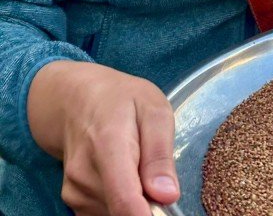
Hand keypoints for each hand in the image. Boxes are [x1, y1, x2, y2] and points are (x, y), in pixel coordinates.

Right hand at [27, 60, 179, 215]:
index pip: (124, 199)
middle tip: (154, 172)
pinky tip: (124, 176)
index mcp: (108, 145)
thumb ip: (160, 153)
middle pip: (124, 211)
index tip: (162, 211)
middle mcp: (84, 174)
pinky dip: (121, 203)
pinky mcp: (72, 202)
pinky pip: (106, 214)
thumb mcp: (153, 110)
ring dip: (135, 202)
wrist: (76, 101)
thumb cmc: (121, 100)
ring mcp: (75, 191)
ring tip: (136, 166)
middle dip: (148, 202)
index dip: (146, 215)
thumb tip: (168, 196)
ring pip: (116, 214)